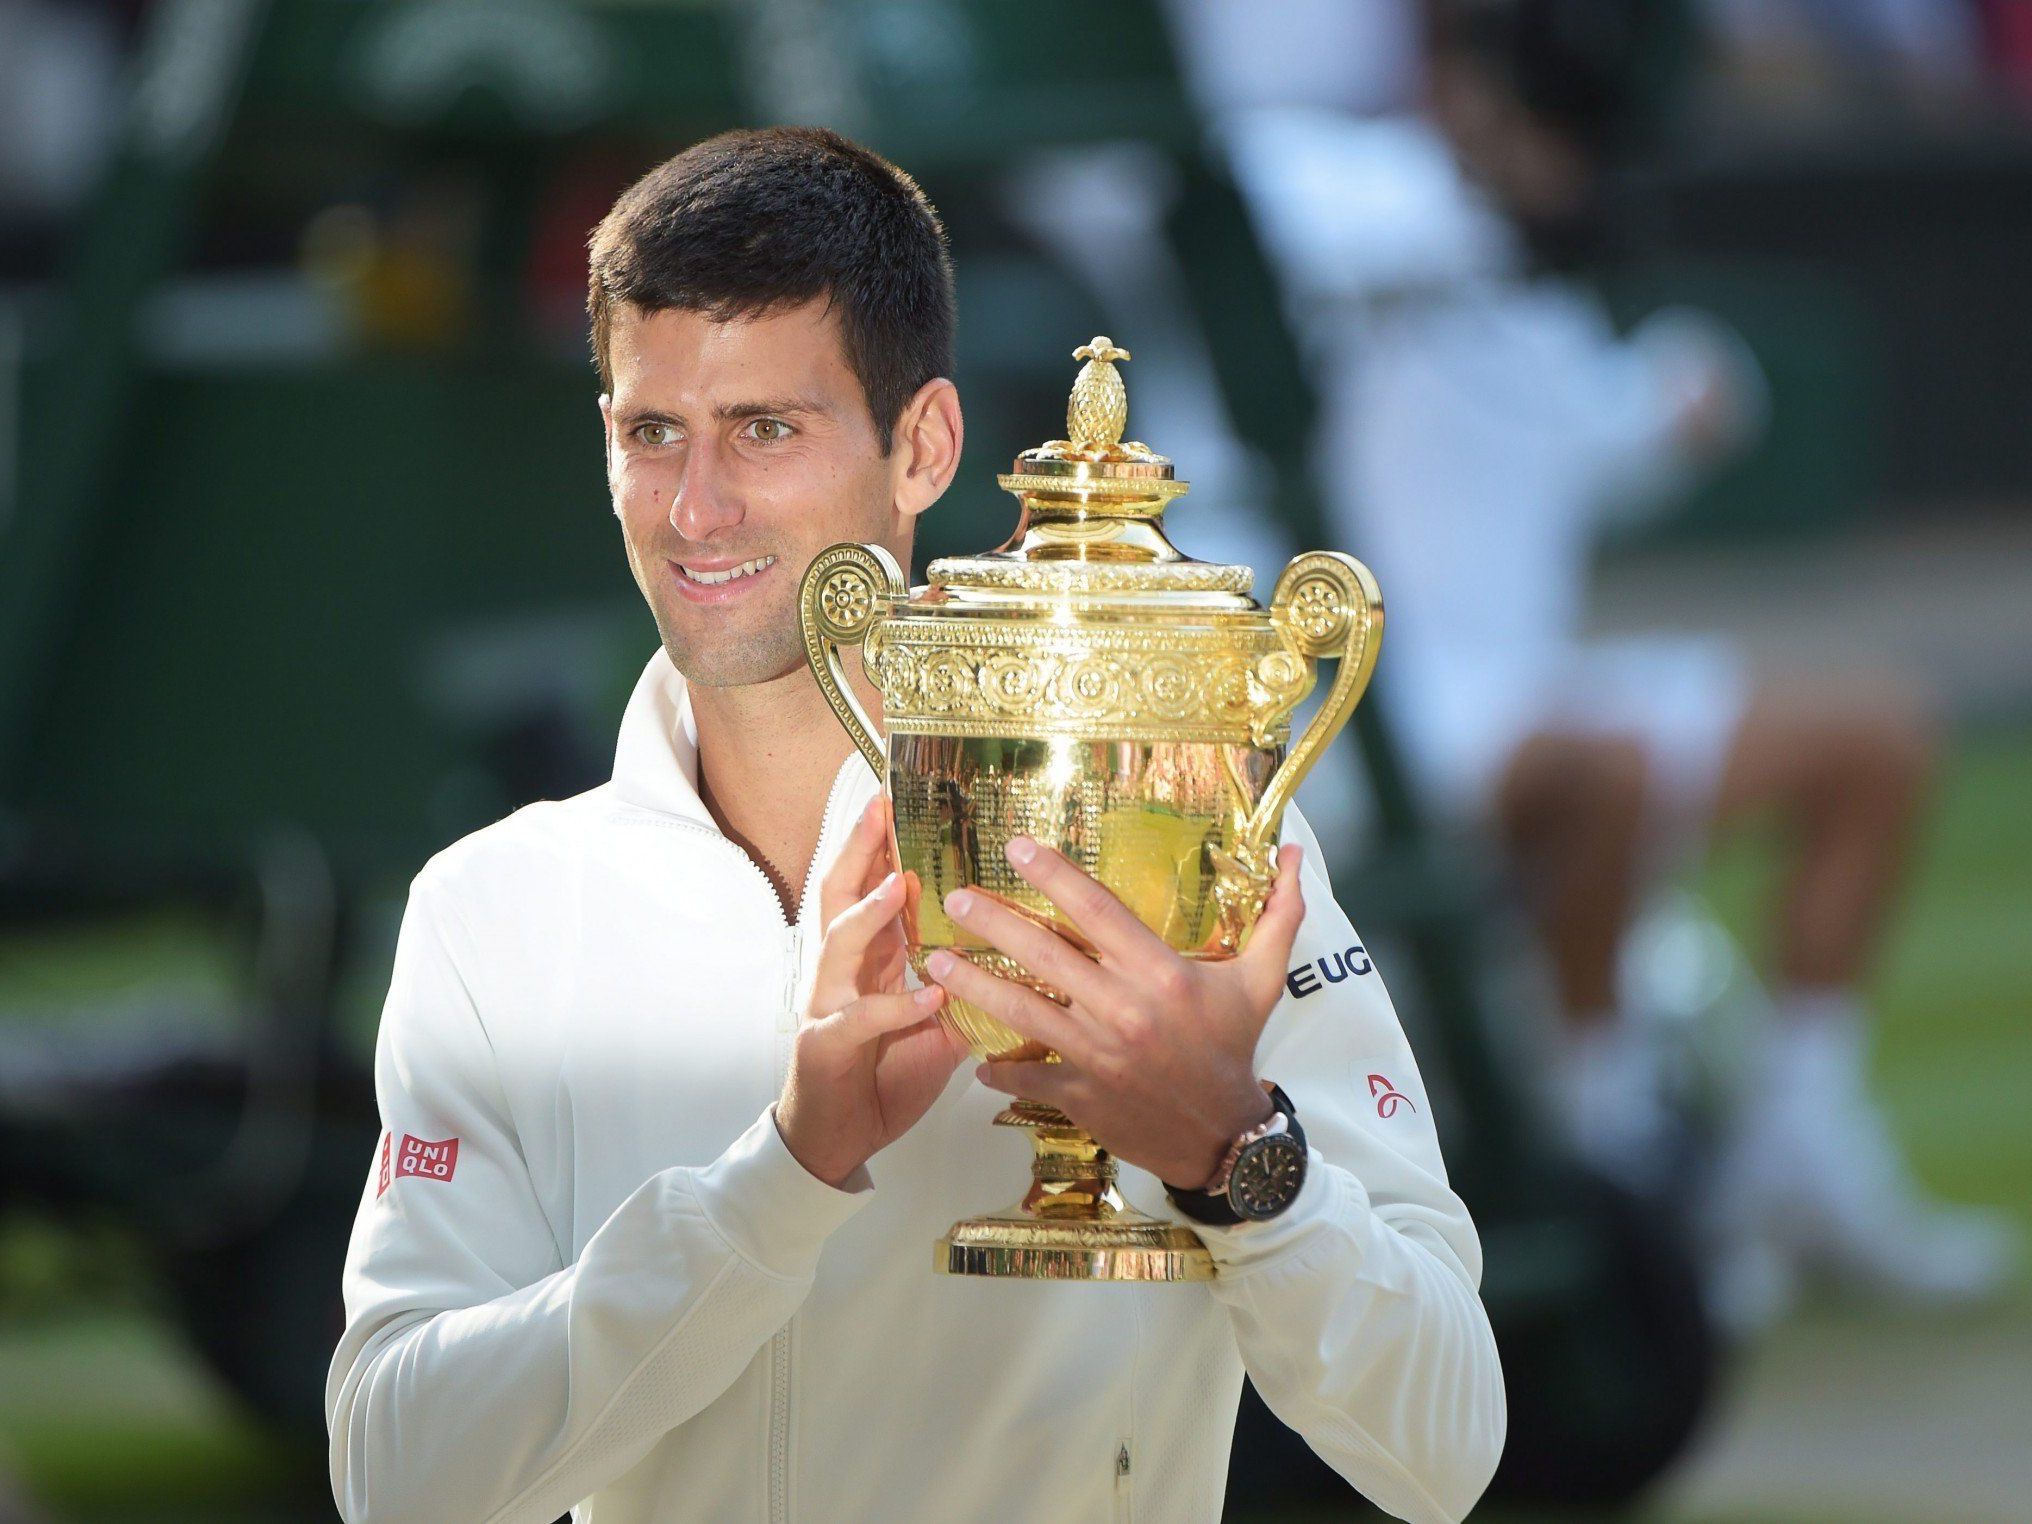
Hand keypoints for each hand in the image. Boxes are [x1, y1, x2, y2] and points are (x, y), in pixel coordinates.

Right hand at [776, 795, 970, 1187]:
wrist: (835, 1136)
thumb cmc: (882, 1073)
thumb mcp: (934, 1024)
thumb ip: (965, 989)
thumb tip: (1022, 965)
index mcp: (865, 957)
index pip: (868, 885)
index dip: (879, 843)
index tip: (897, 801)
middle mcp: (839, 969)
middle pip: (838, 893)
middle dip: (857, 848)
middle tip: (879, 806)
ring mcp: (826, 1003)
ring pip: (838, 944)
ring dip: (869, 913)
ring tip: (896, 886)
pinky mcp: (825, 1044)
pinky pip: (859, 1018)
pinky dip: (894, 1005)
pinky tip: (928, 994)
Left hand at [925, 836, 1305, 1188]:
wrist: (1224, 1138)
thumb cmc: (1236, 1049)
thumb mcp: (1264, 981)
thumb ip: (1279, 915)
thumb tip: (1299, 855)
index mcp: (1163, 974)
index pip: (1099, 912)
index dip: (1055, 876)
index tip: (1018, 846)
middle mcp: (1125, 1010)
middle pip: (1047, 955)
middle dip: (995, 923)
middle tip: (955, 897)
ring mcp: (1099, 1056)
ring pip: (1023, 1012)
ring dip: (974, 985)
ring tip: (935, 960)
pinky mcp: (1082, 1096)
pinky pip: (1027, 1077)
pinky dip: (996, 1068)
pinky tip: (971, 1054)